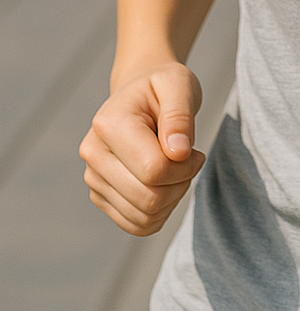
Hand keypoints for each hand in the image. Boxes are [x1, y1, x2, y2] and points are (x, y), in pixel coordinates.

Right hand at [79, 63, 205, 235]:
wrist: (141, 94)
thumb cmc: (162, 87)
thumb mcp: (179, 85)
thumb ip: (180, 116)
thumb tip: (178, 153)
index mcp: (108, 124)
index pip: (153, 170)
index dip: (185, 167)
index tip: (195, 150)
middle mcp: (93, 154)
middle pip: (148, 199)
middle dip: (180, 184)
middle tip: (190, 160)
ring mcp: (94, 179)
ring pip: (144, 217)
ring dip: (172, 199)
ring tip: (176, 169)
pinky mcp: (101, 196)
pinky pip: (137, 225)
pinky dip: (160, 213)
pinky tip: (166, 186)